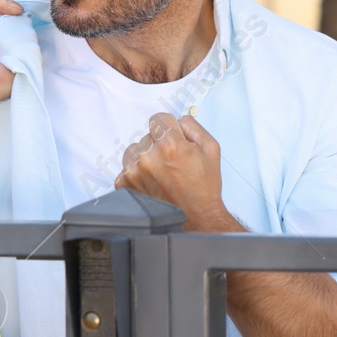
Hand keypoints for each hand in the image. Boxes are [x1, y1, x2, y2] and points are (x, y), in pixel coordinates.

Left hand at [114, 112, 235, 231]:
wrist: (196, 218)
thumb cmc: (203, 187)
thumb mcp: (210, 148)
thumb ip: (192, 126)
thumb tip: (177, 119)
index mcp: (169, 144)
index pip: (158, 118)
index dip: (169, 128)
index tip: (173, 139)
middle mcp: (148, 156)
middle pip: (146, 136)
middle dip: (158, 145)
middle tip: (172, 163)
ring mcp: (134, 171)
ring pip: (134, 150)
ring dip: (145, 158)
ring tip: (162, 173)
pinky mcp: (125, 184)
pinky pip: (127, 168)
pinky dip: (137, 173)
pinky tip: (152, 182)